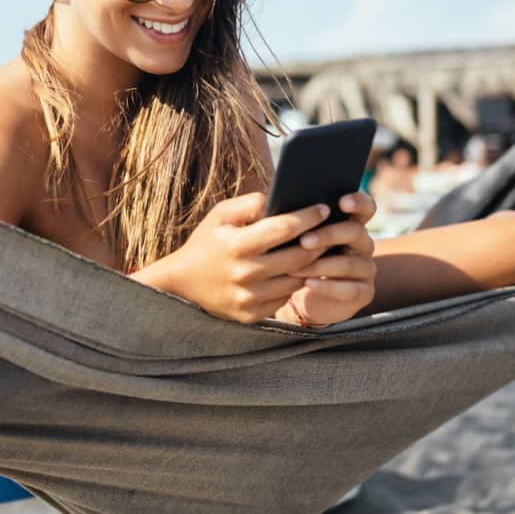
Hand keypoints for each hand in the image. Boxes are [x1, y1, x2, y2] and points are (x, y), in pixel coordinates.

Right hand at [138, 192, 332, 323]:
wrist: (183, 284)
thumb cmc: (206, 242)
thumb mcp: (220, 215)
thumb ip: (249, 204)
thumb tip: (277, 199)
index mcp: (237, 245)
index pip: (284, 229)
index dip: (307, 217)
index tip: (323, 208)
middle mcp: (246, 274)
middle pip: (299, 257)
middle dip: (319, 241)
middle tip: (331, 229)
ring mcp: (250, 298)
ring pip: (296, 280)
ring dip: (311, 264)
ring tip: (321, 249)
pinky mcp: (253, 315)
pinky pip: (285, 297)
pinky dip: (294, 282)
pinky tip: (299, 270)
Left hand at [277, 191, 376, 327]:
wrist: (305, 297)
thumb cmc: (300, 258)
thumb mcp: (298, 237)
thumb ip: (296, 220)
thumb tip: (273, 205)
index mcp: (351, 223)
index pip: (365, 207)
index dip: (358, 202)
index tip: (342, 202)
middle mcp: (363, 244)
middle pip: (355, 232)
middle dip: (328, 235)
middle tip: (303, 241)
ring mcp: (366, 269)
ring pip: (349, 263)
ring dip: (319, 265)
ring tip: (294, 268)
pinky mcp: (364, 293)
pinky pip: (350, 289)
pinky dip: (327, 286)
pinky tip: (308, 283)